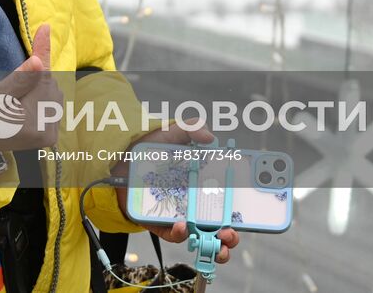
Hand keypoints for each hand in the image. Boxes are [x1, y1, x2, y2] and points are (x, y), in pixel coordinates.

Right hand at [0, 24, 62, 153]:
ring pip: (51, 93)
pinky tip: (24, 105)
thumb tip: (40, 61)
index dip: (42, 51)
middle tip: (10, 92)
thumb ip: (21, 77)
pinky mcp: (49, 136)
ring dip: (36, 89)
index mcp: (33, 122)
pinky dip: (39, 97)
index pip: (42, 78)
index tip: (46, 27)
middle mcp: (47, 131)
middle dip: (33, 79)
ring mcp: (50, 135)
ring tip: (15, 101)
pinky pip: (51, 104)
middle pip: (49, 86)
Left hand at [111, 121, 240, 262]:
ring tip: (219, 240)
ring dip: (213, 244)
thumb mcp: (171, 134)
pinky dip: (179, 234)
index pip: (227, 204)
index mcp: (202, 187)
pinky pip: (171, 235)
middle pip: (218, 227)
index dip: (242, 211)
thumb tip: (211, 138)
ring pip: (200, 238)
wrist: (117, 158)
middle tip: (233, 233)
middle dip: (231, 236)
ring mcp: (176, 215)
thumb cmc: (148, 148)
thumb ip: (190, 129)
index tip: (255, 214)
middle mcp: (192, 204)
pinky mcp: (157, 223)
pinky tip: (183, 225)